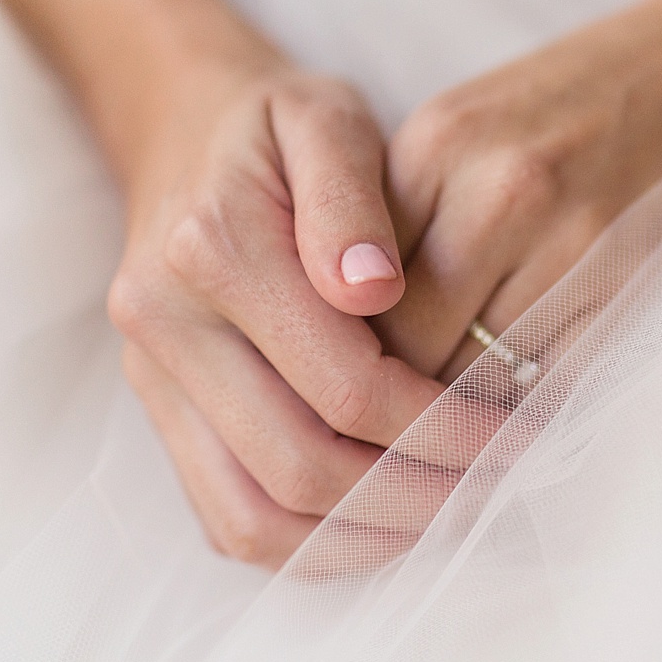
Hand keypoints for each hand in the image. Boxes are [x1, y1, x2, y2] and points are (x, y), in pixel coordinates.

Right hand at [107, 59, 443, 568]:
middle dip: (412, 493)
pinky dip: (307, 541)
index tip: (510, 429)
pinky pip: (225, 517)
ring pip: (252, 518)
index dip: (440, 424)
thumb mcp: (325, 119)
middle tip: (493, 486)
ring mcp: (151, 379)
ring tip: (446, 515)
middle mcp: (166, 325)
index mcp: (214, 250)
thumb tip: (374, 288)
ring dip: (360, 536)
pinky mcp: (158, 411)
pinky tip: (381, 517)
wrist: (179, 126)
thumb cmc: (276, 127)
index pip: (346, 384)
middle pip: (299, 467)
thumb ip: (351, 198)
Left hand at [377, 0, 661, 380]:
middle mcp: (496, 189)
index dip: (352, 345)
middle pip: (412, 339)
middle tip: (401, 417)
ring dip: (467, 407)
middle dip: (402, 389)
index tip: (357, 376)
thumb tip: (359, 336)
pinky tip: (523, 400)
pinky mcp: (627, 276)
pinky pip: (554, 375)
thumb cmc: (567, 107)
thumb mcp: (462, 133)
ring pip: (480, 371)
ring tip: (461, 419)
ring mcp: (570, 235)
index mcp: (436, 147)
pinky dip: (532, 402)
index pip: (357, 288)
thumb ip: (404, 219)